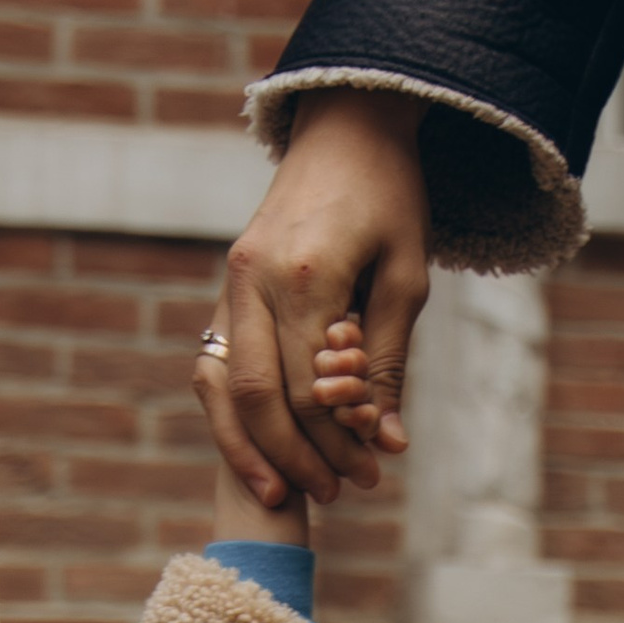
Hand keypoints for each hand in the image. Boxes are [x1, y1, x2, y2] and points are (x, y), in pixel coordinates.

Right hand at [197, 90, 431, 514]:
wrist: (345, 129)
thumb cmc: (388, 198)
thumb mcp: (405, 278)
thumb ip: (387, 362)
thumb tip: (385, 442)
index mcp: (305, 276)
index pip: (309, 389)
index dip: (338, 440)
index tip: (372, 471)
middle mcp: (253, 280)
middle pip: (261, 398)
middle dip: (298, 456)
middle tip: (338, 493)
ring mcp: (230, 282)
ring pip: (227, 388)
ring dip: (257, 446)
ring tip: (291, 490)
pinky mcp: (226, 286)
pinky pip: (218, 364)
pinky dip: (235, 414)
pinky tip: (264, 448)